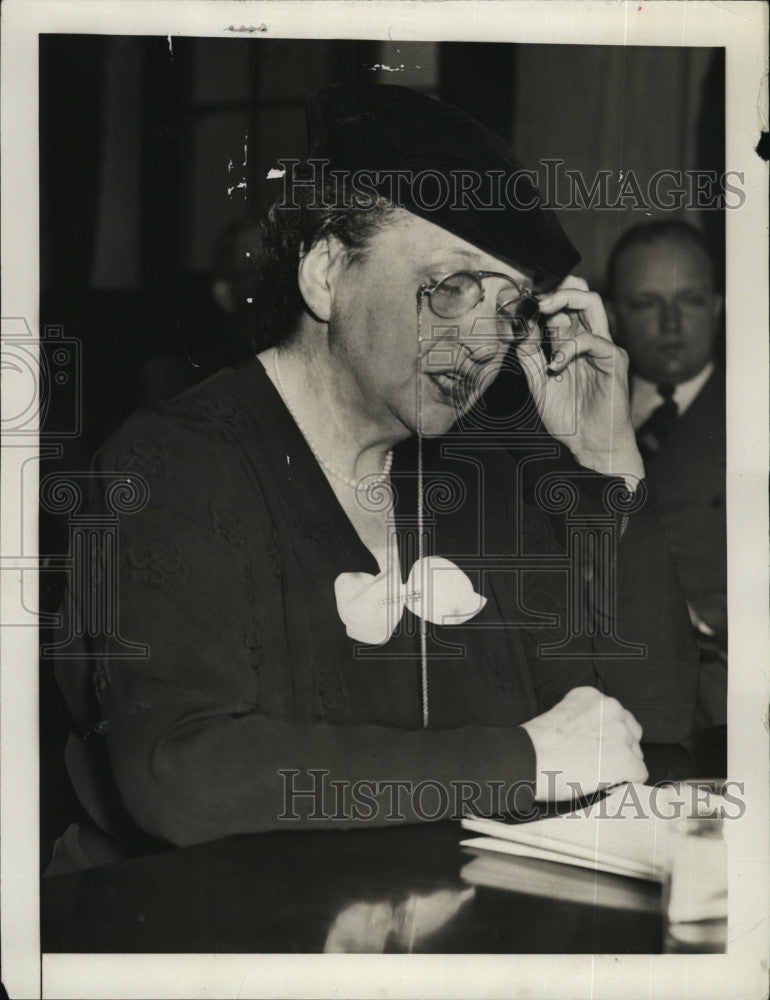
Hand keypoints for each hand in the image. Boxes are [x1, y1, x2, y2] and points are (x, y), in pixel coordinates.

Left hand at [515, 276, 643, 488]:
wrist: (590, 444)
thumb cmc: (568, 417)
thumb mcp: (538, 383)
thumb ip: (530, 355)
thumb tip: (521, 325)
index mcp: (569, 342)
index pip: (560, 306)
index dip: (542, 298)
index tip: (520, 300)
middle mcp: (587, 339)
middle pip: (580, 294)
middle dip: (557, 287)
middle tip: (536, 297)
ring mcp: (602, 347)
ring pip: (592, 304)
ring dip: (566, 299)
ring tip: (543, 308)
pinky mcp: (614, 360)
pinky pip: (594, 339)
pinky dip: (570, 347)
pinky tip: (555, 364)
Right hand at [521, 686, 647, 799]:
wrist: (529, 760)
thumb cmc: (536, 745)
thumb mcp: (560, 715)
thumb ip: (583, 719)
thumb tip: (595, 738)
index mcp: (592, 696)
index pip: (616, 715)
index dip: (606, 735)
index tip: (596, 746)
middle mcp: (611, 708)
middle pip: (630, 732)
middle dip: (619, 748)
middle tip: (598, 762)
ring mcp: (621, 734)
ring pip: (635, 754)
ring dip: (621, 765)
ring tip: (596, 774)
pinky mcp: (627, 760)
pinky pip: (639, 774)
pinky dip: (626, 783)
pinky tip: (605, 783)